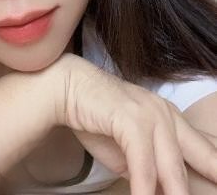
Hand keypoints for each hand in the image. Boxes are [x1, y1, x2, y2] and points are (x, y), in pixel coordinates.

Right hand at [51, 53, 216, 194]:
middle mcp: (168, 115)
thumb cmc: (99, 120)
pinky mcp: (131, 119)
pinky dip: (144, 187)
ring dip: (176, 194)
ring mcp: (151, 115)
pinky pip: (143, 163)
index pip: (207, 152)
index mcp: (173, 120)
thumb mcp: (133, 152)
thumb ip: (152, 170)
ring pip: (172, 167)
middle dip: (200, 186)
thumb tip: (167, 192)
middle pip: (200, 160)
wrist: (70, 88)